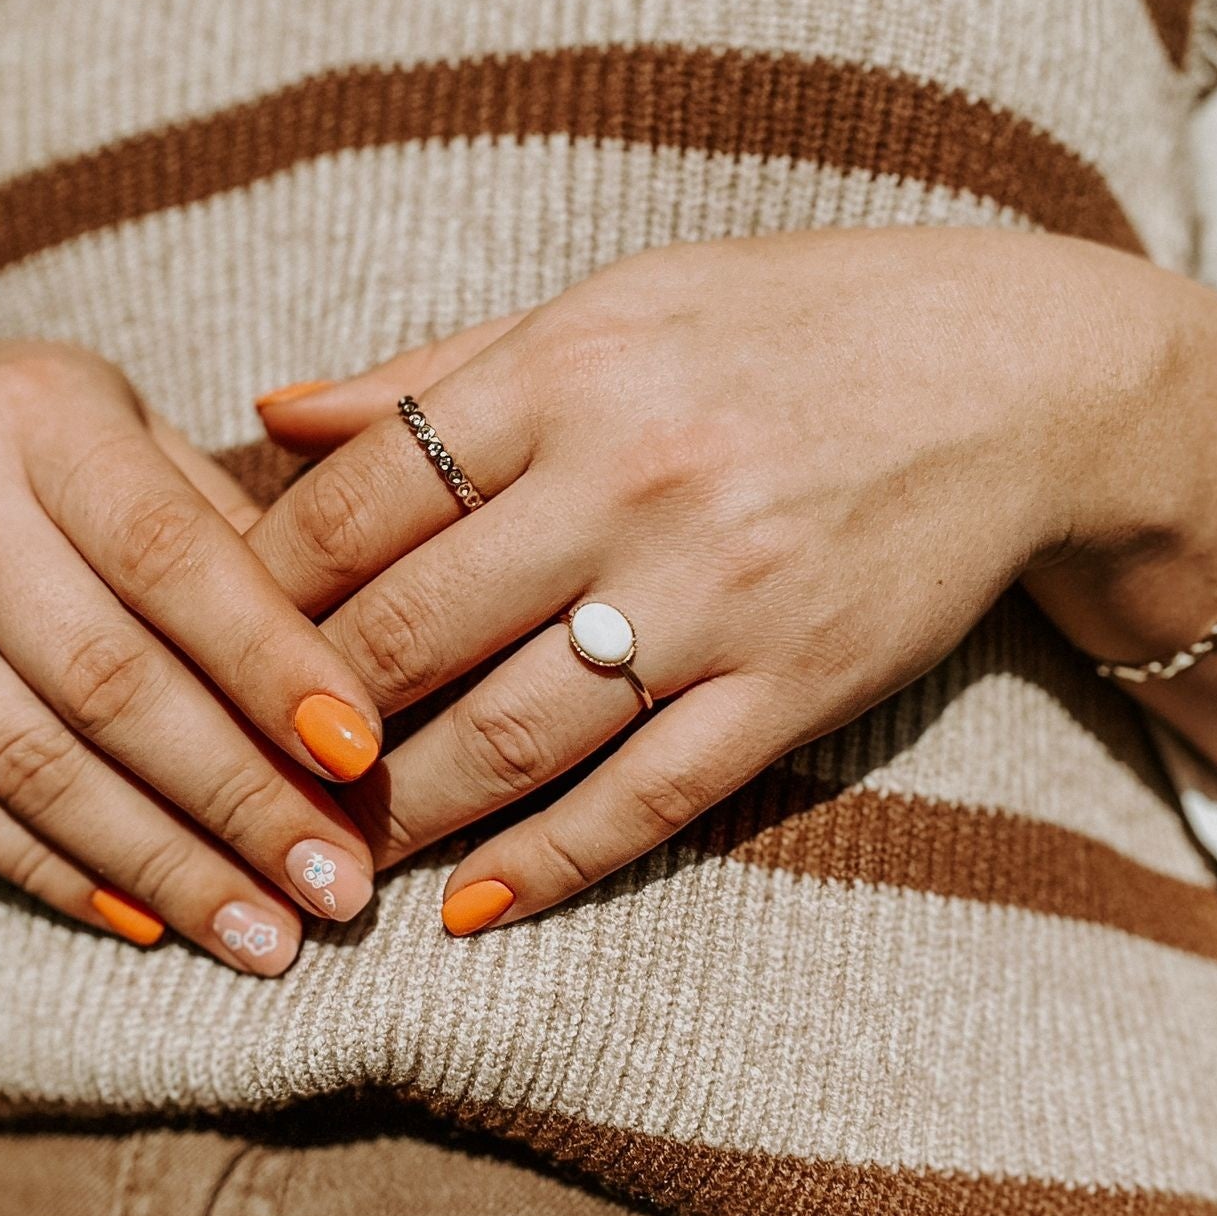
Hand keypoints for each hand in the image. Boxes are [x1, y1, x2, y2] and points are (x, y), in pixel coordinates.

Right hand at [0, 342, 385, 973]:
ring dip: (164, 864)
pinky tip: (150, 921)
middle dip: (239, 798)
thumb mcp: (127, 426)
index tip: (358, 754)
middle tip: (336, 885)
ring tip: (265, 934)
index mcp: (40, 416)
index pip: (168, 555)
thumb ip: (227, 525)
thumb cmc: (32, 441)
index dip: (268, 662)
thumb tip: (355, 659)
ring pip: (34, 766)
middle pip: (108, 681)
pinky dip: (60, 874)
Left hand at [252, 229, 1170, 930]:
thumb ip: (436, 372)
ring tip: (321, 858)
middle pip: (408, 633)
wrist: (1012, 377)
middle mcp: (631, 482)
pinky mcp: (794, 688)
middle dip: (299, 723)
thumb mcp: (610, 306)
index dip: (257, 590)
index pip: (358, 502)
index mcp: (566, 372)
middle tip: (229, 781)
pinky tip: (466, 909)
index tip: (204, 649)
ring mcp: (718, 597)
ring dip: (395, 815)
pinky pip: (643, 801)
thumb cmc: (787, 324)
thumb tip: (269, 413)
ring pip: (508, 737)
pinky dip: (545, 866)